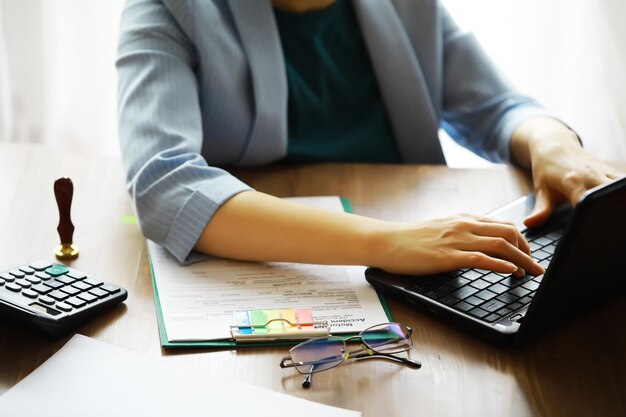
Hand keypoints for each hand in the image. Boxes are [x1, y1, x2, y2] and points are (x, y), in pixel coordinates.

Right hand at [371, 214, 543, 276]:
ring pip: (500, 245)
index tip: (528, 254)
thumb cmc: (410, 238)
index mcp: (463, 219)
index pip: (503, 225)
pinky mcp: (447, 256)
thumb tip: (477, 244)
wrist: (387, 240)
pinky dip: (500, 264)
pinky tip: (511, 271)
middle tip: (535, 266)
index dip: (522, 240)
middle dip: (527, 250)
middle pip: (508, 232)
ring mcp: (456, 240)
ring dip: (520, 259)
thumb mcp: (441, 229)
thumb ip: (460, 233)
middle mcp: (463, 225)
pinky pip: (480, 258)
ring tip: (530, 272)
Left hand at [519, 120, 622, 227]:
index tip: (590, 227)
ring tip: (615, 213)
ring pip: (619, 187)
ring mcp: (604, 172)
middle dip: (609, 207)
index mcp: (574, 182)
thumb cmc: (546, 168)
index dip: (590, 216)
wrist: (554, 144)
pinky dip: (621, 191)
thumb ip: (540, 209)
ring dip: (618, 198)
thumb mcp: (541, 190)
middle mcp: (592, 176)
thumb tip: (529, 223)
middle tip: (608, 224)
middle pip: (609, 195)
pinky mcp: (612, 171)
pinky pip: (622, 183)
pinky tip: (619, 201)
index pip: (588, 204)